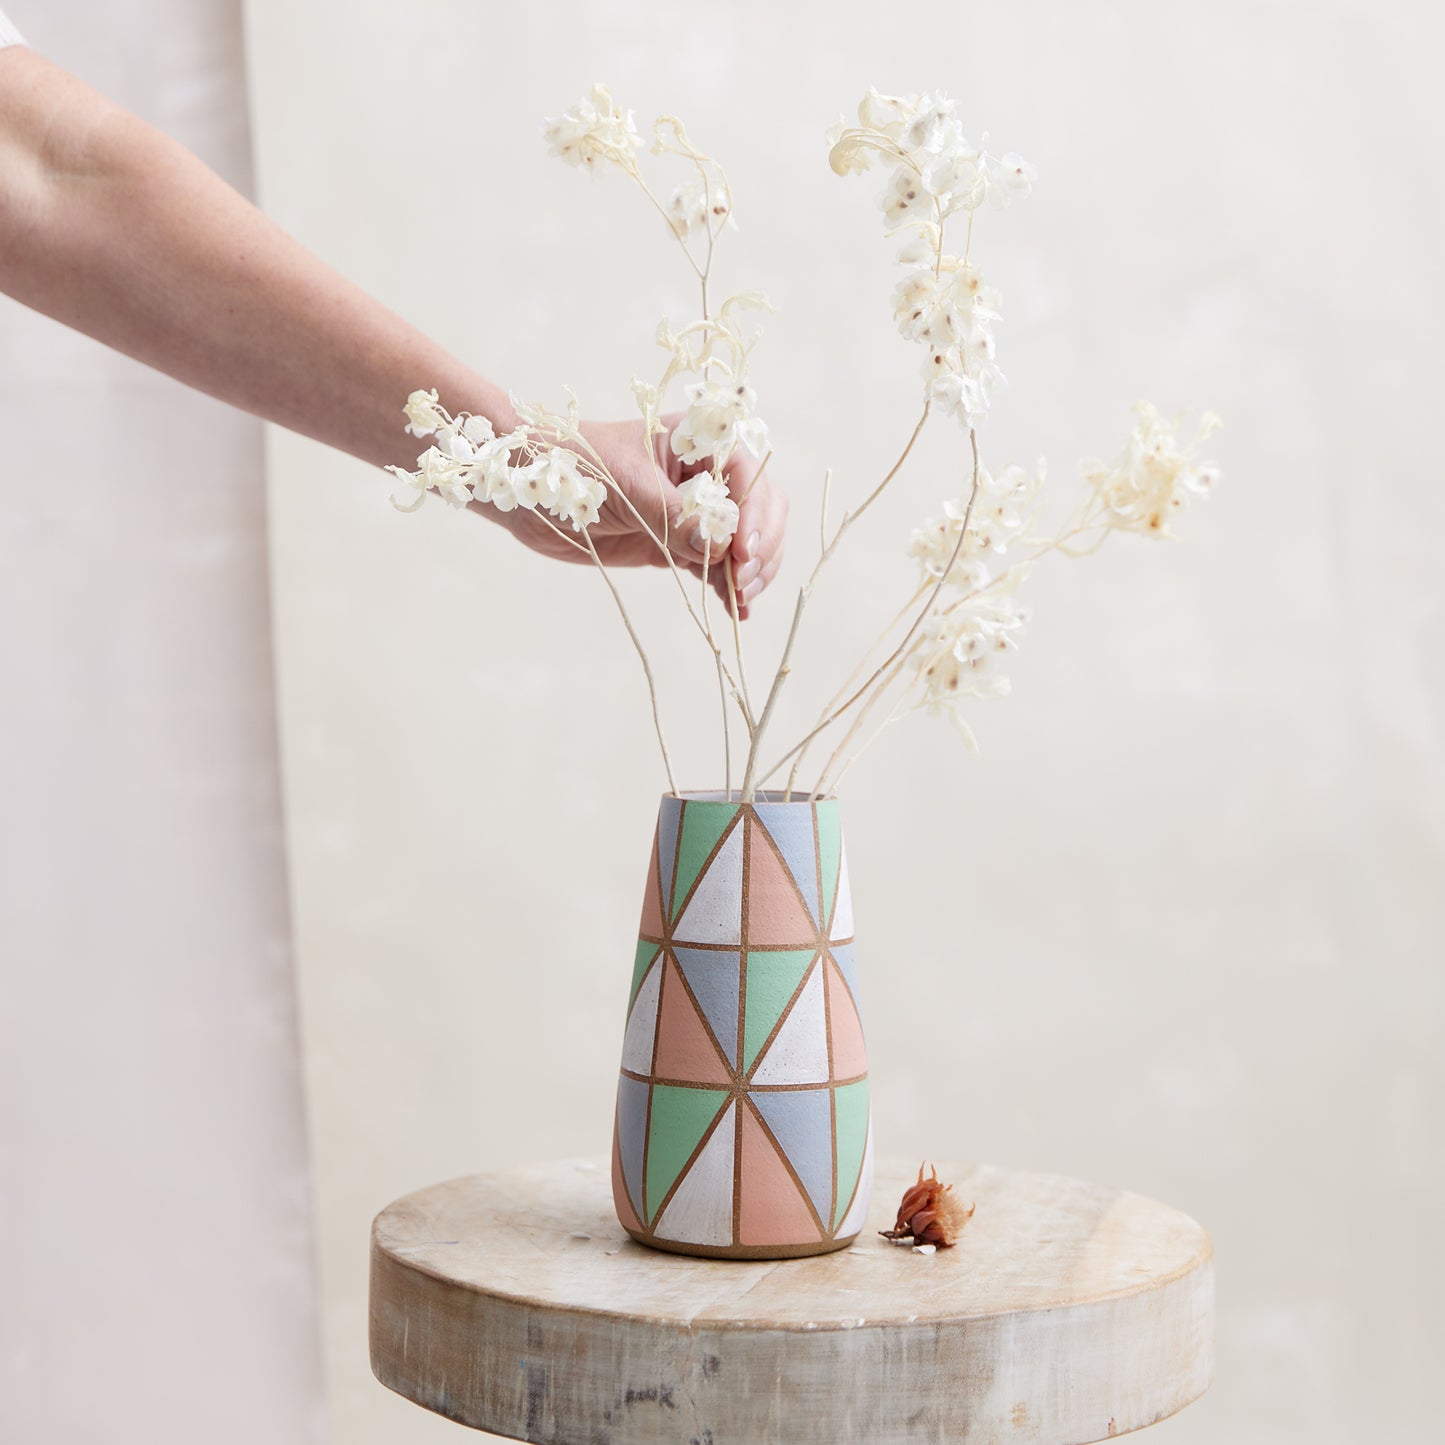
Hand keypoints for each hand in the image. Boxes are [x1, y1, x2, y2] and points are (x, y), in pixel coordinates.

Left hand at [487, 414, 786, 619]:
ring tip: (742, 601)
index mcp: (698, 443)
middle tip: (743, 581)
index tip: (741, 551)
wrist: (527, 489)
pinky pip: (714, 566)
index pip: (747, 477)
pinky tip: (737, 612)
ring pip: (742, 543)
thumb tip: (721, 548)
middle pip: (757, 510)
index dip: (753, 514)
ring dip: (750, 571)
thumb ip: (675, 517)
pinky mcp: (676, 544)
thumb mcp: (628, 487)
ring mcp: (692, 513)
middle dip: (759, 546)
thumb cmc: (574, 464)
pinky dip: (727, 588)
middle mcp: (703, 476)